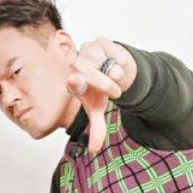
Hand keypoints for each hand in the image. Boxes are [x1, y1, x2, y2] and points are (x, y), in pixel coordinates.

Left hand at [66, 37, 134, 152]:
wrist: (114, 69)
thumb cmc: (100, 90)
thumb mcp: (99, 108)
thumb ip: (96, 128)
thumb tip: (94, 150)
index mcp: (74, 83)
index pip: (73, 83)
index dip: (75, 82)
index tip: (75, 81)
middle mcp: (77, 66)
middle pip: (89, 75)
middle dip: (104, 85)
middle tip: (116, 93)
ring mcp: (87, 52)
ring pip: (105, 68)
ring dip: (114, 78)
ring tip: (113, 80)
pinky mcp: (100, 42)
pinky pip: (114, 57)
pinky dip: (119, 65)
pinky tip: (114, 65)